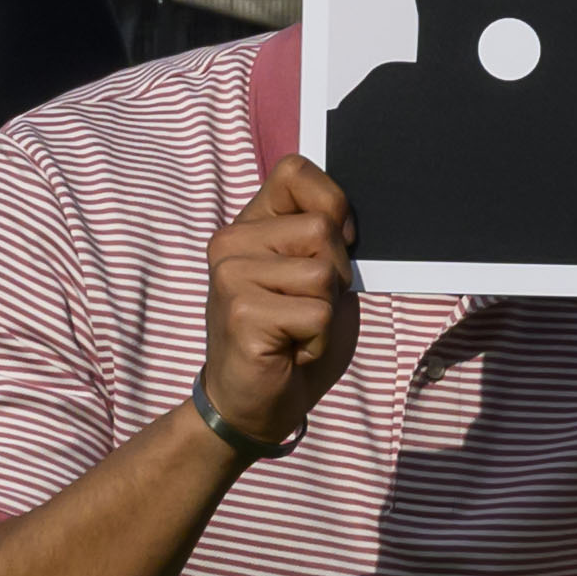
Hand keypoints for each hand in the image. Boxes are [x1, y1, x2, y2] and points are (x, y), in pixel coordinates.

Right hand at [201, 157, 364, 456]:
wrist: (254, 405)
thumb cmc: (293, 339)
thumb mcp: (320, 278)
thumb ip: (327, 239)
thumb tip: (346, 218)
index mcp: (250, 225)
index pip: (295, 170)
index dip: (333, 203)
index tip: (335, 245)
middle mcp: (231, 243)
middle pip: (322, 228)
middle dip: (337, 275)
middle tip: (307, 309)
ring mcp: (230, 276)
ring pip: (324, 273)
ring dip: (326, 312)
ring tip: (297, 331)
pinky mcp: (241, 312)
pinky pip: (317, 314)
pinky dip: (318, 340)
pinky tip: (290, 351)